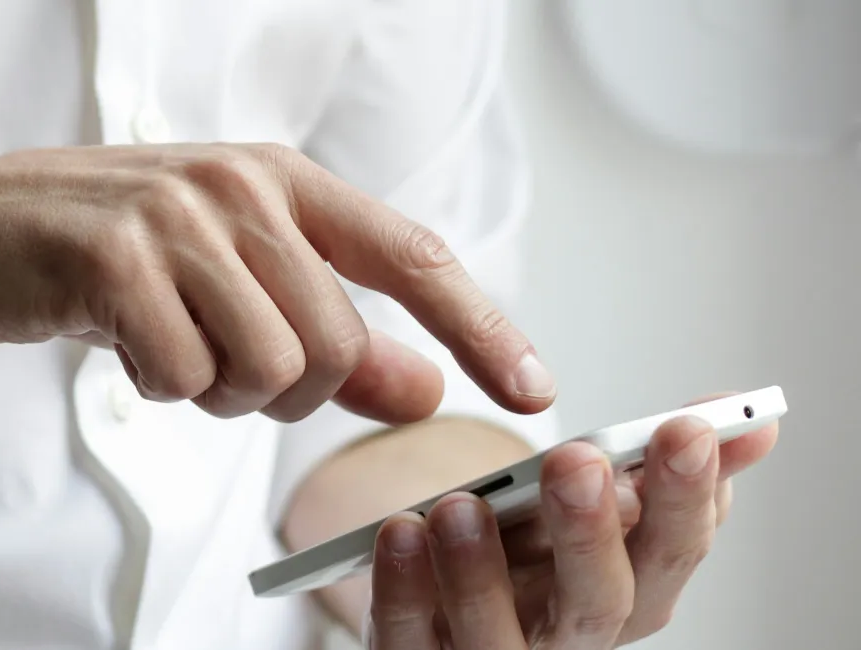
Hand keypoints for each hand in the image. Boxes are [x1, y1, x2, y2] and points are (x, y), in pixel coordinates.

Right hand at [0, 144, 554, 421]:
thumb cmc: (93, 256)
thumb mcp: (223, 283)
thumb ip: (329, 333)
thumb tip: (423, 387)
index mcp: (278, 180)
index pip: (412, 257)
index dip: (481, 327)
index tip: (532, 388)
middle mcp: (239, 185)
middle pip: (334, 345)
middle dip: (282, 391)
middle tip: (212, 364)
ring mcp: (176, 216)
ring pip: (267, 368)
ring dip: (214, 391)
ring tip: (162, 346)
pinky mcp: (113, 258)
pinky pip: (183, 377)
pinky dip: (155, 387)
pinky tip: (117, 342)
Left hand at [365, 394, 779, 648]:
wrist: (446, 599)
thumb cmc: (533, 551)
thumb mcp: (597, 503)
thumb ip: (665, 464)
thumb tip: (752, 419)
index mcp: (628, 592)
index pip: (673, 553)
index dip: (687, 497)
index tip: (686, 428)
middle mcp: (570, 637)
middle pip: (597, 604)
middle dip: (591, 532)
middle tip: (576, 462)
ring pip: (496, 639)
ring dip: (479, 572)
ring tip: (460, 505)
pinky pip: (410, 638)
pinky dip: (403, 590)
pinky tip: (399, 533)